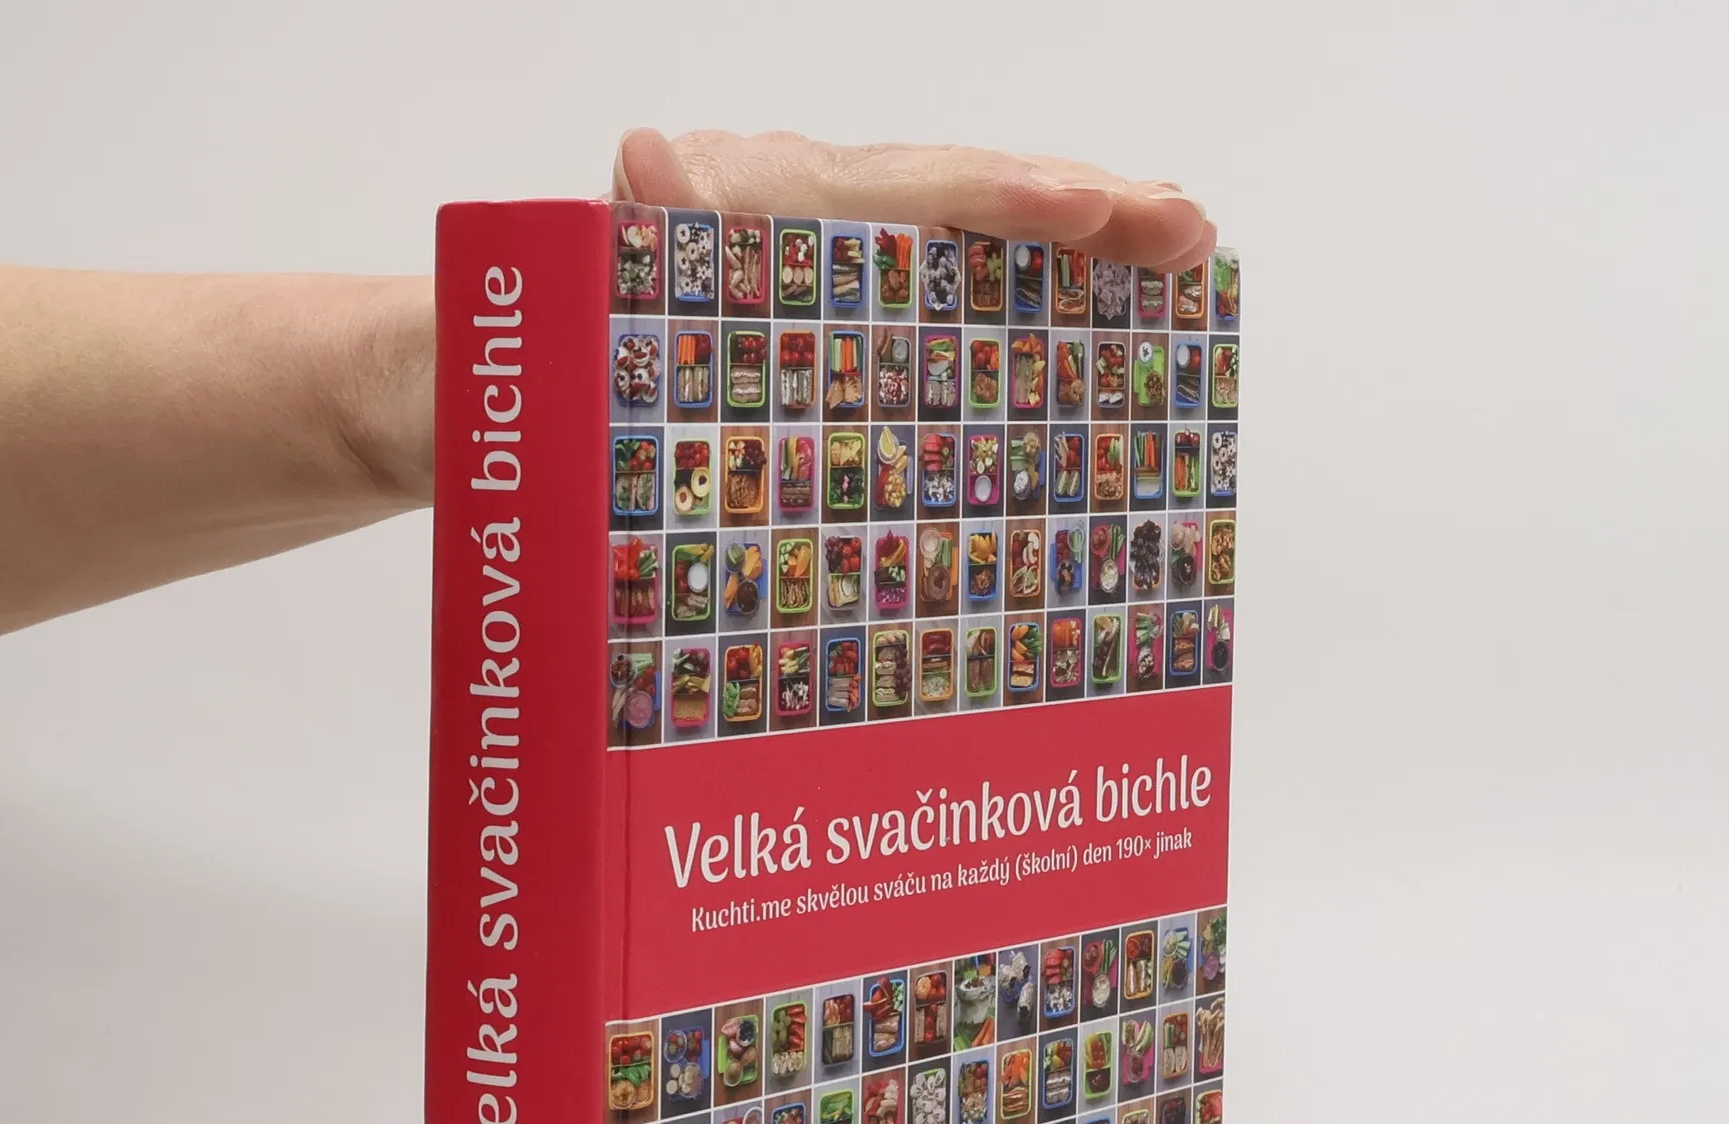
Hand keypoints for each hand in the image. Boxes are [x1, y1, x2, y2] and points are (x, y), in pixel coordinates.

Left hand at [612, 128, 1215, 271]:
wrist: (539, 361)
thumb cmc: (573, 331)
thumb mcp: (597, 290)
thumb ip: (639, 236)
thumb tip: (649, 157)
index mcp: (764, 201)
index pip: (906, 191)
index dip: (1003, 199)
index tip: (1092, 208)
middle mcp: (806, 200)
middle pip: (964, 189)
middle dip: (1083, 204)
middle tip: (1189, 230)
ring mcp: (824, 241)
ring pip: (967, 222)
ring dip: (1074, 233)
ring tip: (1175, 245)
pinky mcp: (829, 288)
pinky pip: (939, 269)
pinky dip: (1019, 276)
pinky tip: (1086, 298)